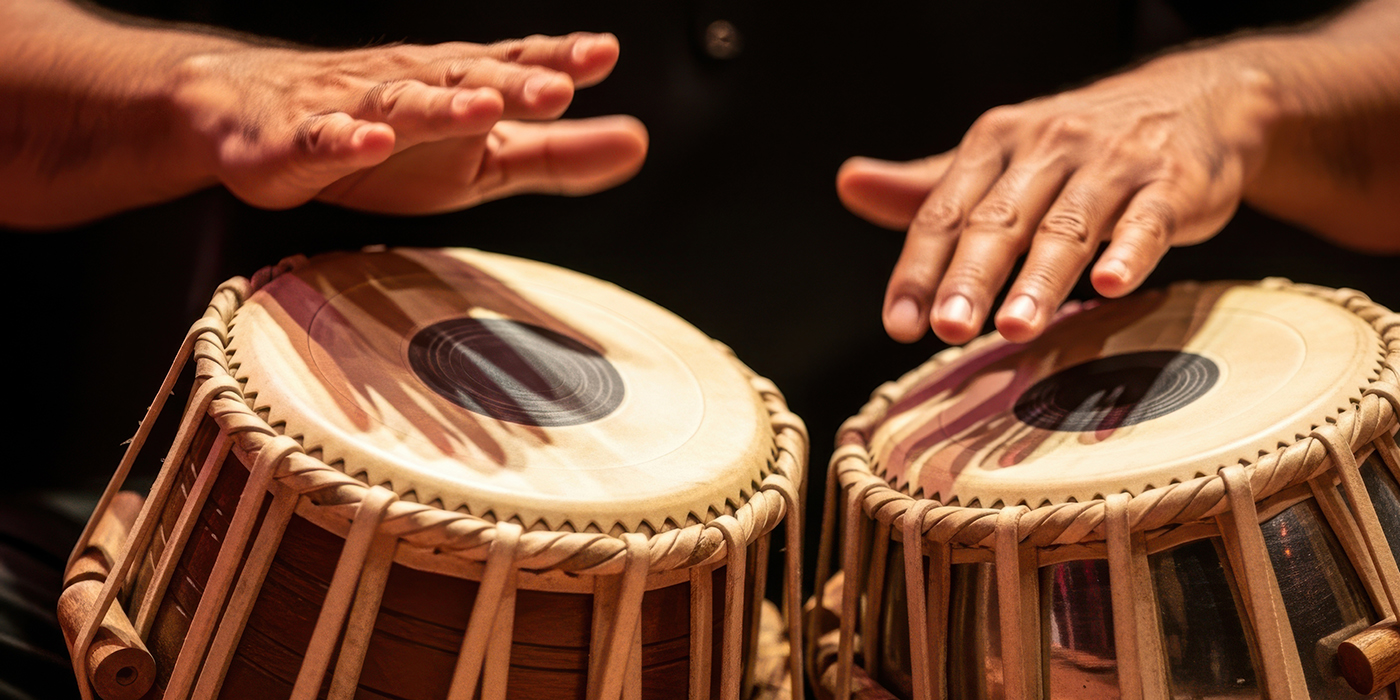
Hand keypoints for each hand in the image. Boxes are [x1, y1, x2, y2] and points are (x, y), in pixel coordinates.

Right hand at [173, 32, 646, 212]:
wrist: (255, 118)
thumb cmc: (387, 139)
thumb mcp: (485, 160)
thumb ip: (558, 155)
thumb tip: (638, 142)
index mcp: (459, 87)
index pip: (514, 66)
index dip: (558, 60)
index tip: (602, 55)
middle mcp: (412, 84)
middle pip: (467, 79)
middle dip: (513, 83)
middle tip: (560, 89)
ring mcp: (351, 108)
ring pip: (400, 103)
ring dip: (441, 108)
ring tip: (483, 110)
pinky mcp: (295, 143)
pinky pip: (320, 139)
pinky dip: (344, 139)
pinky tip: (369, 141)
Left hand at [838, 49, 1279, 344]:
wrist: (1197, 98)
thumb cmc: (1081, 146)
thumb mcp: (999, 156)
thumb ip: (928, 186)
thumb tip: (849, 184)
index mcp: (996, 142)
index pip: (945, 212)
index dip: (919, 269)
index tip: (899, 322)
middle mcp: (1049, 146)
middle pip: (1001, 220)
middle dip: (971, 276)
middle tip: (948, 327)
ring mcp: (1113, 164)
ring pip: (1069, 225)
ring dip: (1041, 278)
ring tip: (1015, 326)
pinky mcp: (1173, 183)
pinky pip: (1148, 219)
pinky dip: (1130, 250)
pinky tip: (1113, 284)